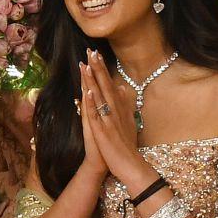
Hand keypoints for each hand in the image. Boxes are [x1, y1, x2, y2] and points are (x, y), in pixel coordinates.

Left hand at [81, 49, 151, 187]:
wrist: (131, 166)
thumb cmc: (127, 145)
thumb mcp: (128, 121)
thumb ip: (125, 103)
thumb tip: (122, 86)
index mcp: (119, 108)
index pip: (109, 84)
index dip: (102, 69)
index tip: (96, 54)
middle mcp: (115, 110)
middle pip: (105, 85)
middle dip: (98, 68)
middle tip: (91, 51)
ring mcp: (109, 120)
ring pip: (100, 96)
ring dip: (93, 80)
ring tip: (87, 64)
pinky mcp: (103, 131)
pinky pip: (96, 114)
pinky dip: (92, 102)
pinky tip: (88, 91)